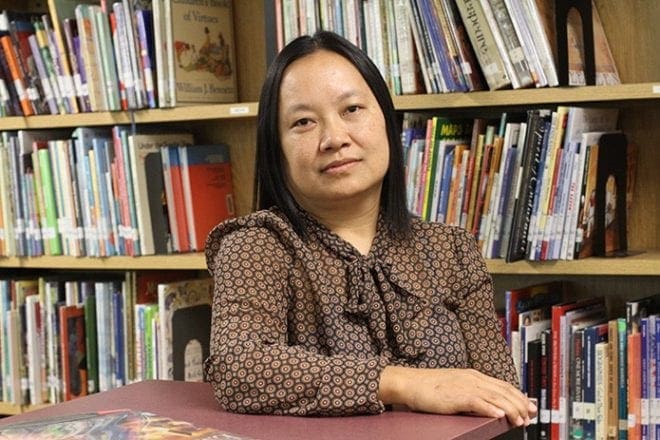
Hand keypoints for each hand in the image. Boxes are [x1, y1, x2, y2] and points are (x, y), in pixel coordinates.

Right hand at [378, 366, 536, 426]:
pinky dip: (491, 408)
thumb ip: (471, 392)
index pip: (501, 385)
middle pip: (503, 390)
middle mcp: (472, 378)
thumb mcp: (454, 386)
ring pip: (495, 396)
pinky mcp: (456, 395)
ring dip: (510, 409)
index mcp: (472, 375)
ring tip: (521, 419)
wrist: (409, 382)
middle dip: (520, 403)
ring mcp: (464, 386)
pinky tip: (500, 415)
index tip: (530, 405)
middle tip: (531, 414)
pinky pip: (478, 402)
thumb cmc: (428, 387)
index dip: (518, 395)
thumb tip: (487, 404)